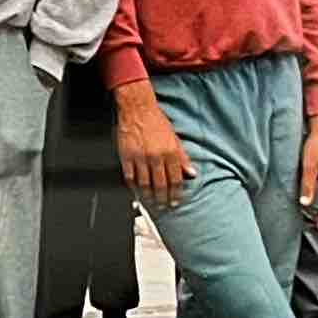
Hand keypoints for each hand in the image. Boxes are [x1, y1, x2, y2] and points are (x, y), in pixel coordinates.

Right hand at [114, 85, 188, 199]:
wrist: (138, 109)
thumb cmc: (156, 122)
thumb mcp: (175, 138)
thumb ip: (183, 158)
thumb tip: (191, 173)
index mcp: (170, 152)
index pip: (176, 180)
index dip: (176, 194)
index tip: (176, 202)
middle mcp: (156, 156)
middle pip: (160, 185)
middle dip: (163, 199)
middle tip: (164, 208)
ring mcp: (140, 157)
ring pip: (145, 184)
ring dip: (148, 196)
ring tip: (151, 202)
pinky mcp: (126, 156)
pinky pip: (130, 177)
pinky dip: (133, 186)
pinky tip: (136, 191)